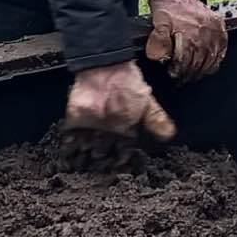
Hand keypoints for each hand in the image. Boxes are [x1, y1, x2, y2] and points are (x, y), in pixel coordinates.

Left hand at [60, 61, 174, 169]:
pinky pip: (69, 142)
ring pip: (85, 154)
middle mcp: (107, 139)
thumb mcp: (146, 103)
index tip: (120, 168)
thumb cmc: (128, 86)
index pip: (123, 156)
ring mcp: (90, 133)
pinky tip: (67, 157)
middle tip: (99, 168)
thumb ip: (156, 120)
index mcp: (124, 136)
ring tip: (82, 166)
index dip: (121, 164)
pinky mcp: (74, 125)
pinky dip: (67, 150)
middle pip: (102, 158)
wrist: (107, 68)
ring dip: (82, 161)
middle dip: (100, 165)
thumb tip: (170, 135)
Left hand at [145, 0, 226, 82]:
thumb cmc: (168, 10)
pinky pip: (221, 52)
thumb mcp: (158, 23)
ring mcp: (215, 33)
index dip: (178, 72)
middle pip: (198, 64)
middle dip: (188, 74)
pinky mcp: (221, 30)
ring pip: (210, 61)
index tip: (173, 75)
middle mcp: (204, 35)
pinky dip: (214, 62)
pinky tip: (206, 66)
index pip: (185, 63)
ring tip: (192, 75)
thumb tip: (157, 57)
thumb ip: (157, 40)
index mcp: (189, 35)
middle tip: (181, 79)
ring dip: (201, 71)